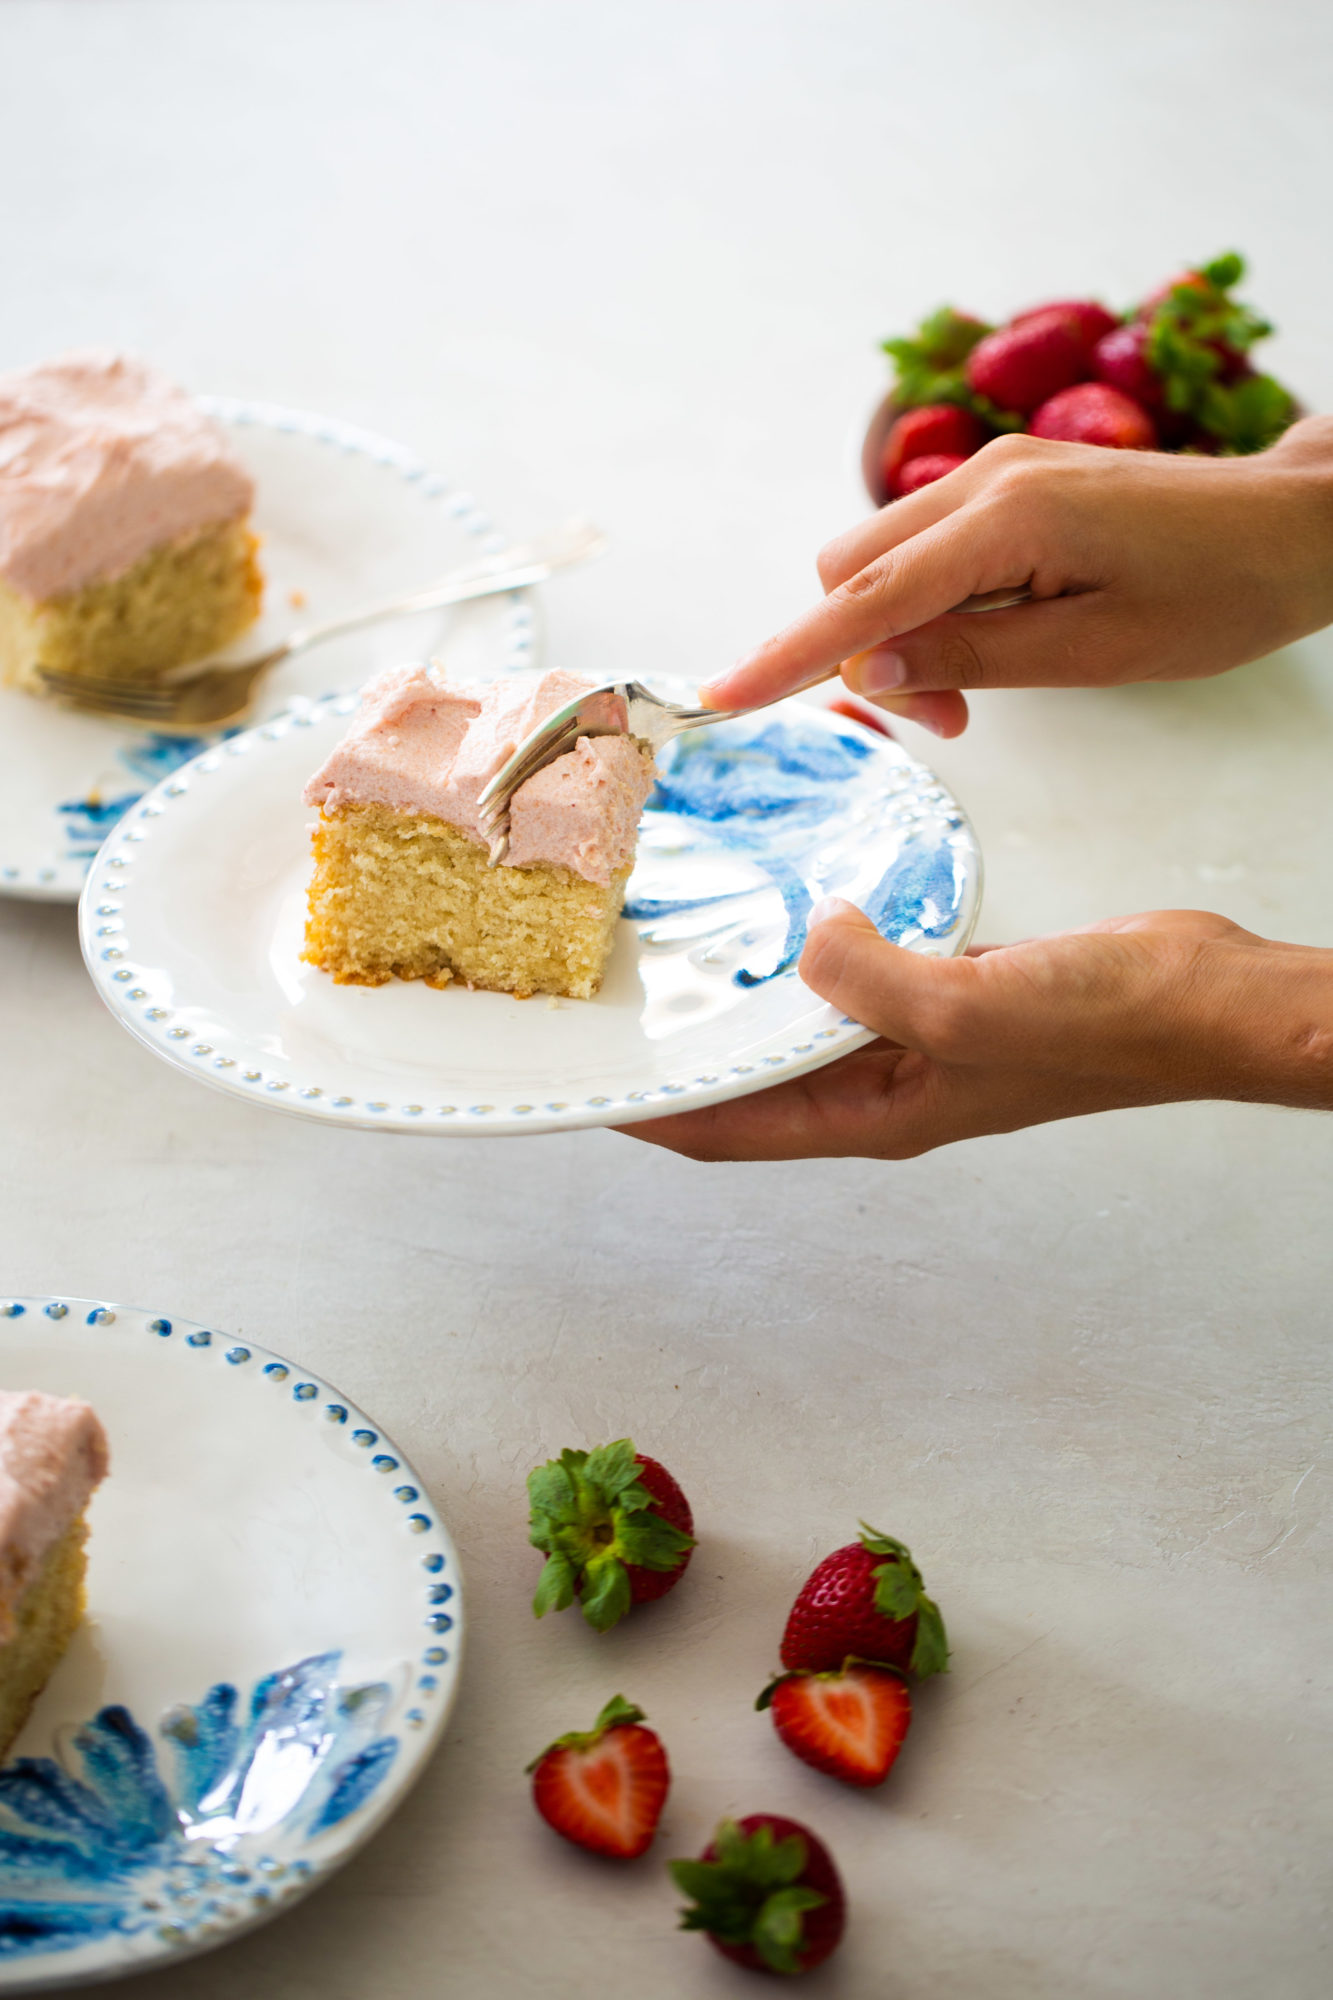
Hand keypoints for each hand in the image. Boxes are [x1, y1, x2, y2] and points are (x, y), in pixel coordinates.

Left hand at [623, 900, 1332, 1160]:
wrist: (1205, 1000)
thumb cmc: (1109, 1029)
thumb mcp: (974, 1005)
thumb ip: (875, 980)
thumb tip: (810, 939)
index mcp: (874, 1116)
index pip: (729, 1130)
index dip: (652, 1113)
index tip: (583, 1084)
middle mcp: (882, 1088)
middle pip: (750, 1080)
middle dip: (682, 1050)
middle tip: (613, 996)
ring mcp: (916, 1040)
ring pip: (800, 1023)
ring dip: (745, 993)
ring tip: (676, 945)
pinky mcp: (948, 992)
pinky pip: (856, 974)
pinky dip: (817, 948)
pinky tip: (792, 905)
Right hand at [701, 417, 1332, 735]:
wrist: (1293, 525)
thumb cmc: (1218, 595)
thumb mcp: (1096, 651)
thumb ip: (972, 657)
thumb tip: (867, 669)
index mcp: (1010, 520)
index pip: (867, 599)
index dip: (790, 655)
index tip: (723, 697)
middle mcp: (988, 479)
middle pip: (850, 570)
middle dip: (862, 650)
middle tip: (949, 718)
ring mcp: (996, 473)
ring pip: (880, 559)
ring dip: (896, 631)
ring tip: (975, 689)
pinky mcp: (1010, 484)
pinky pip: (926, 547)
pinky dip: (929, 603)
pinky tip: (989, 641)